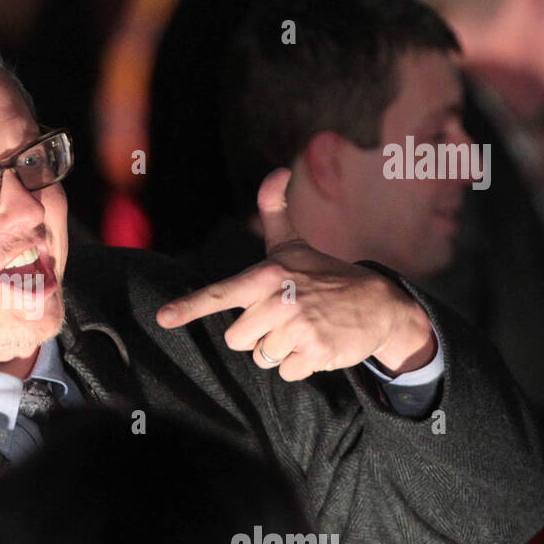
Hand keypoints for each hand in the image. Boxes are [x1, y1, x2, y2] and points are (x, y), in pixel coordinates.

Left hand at [156, 168, 435, 381]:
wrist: (379, 303)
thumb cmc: (325, 275)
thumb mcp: (294, 244)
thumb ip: (275, 211)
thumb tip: (275, 171)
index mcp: (268, 275)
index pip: (222, 294)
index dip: (189, 307)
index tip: (163, 317)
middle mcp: (280, 300)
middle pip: (237, 339)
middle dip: (256, 336)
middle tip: (284, 319)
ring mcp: (298, 328)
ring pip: (261, 357)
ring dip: (279, 351)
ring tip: (304, 330)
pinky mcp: (316, 352)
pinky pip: (286, 372)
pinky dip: (300, 366)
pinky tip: (317, 345)